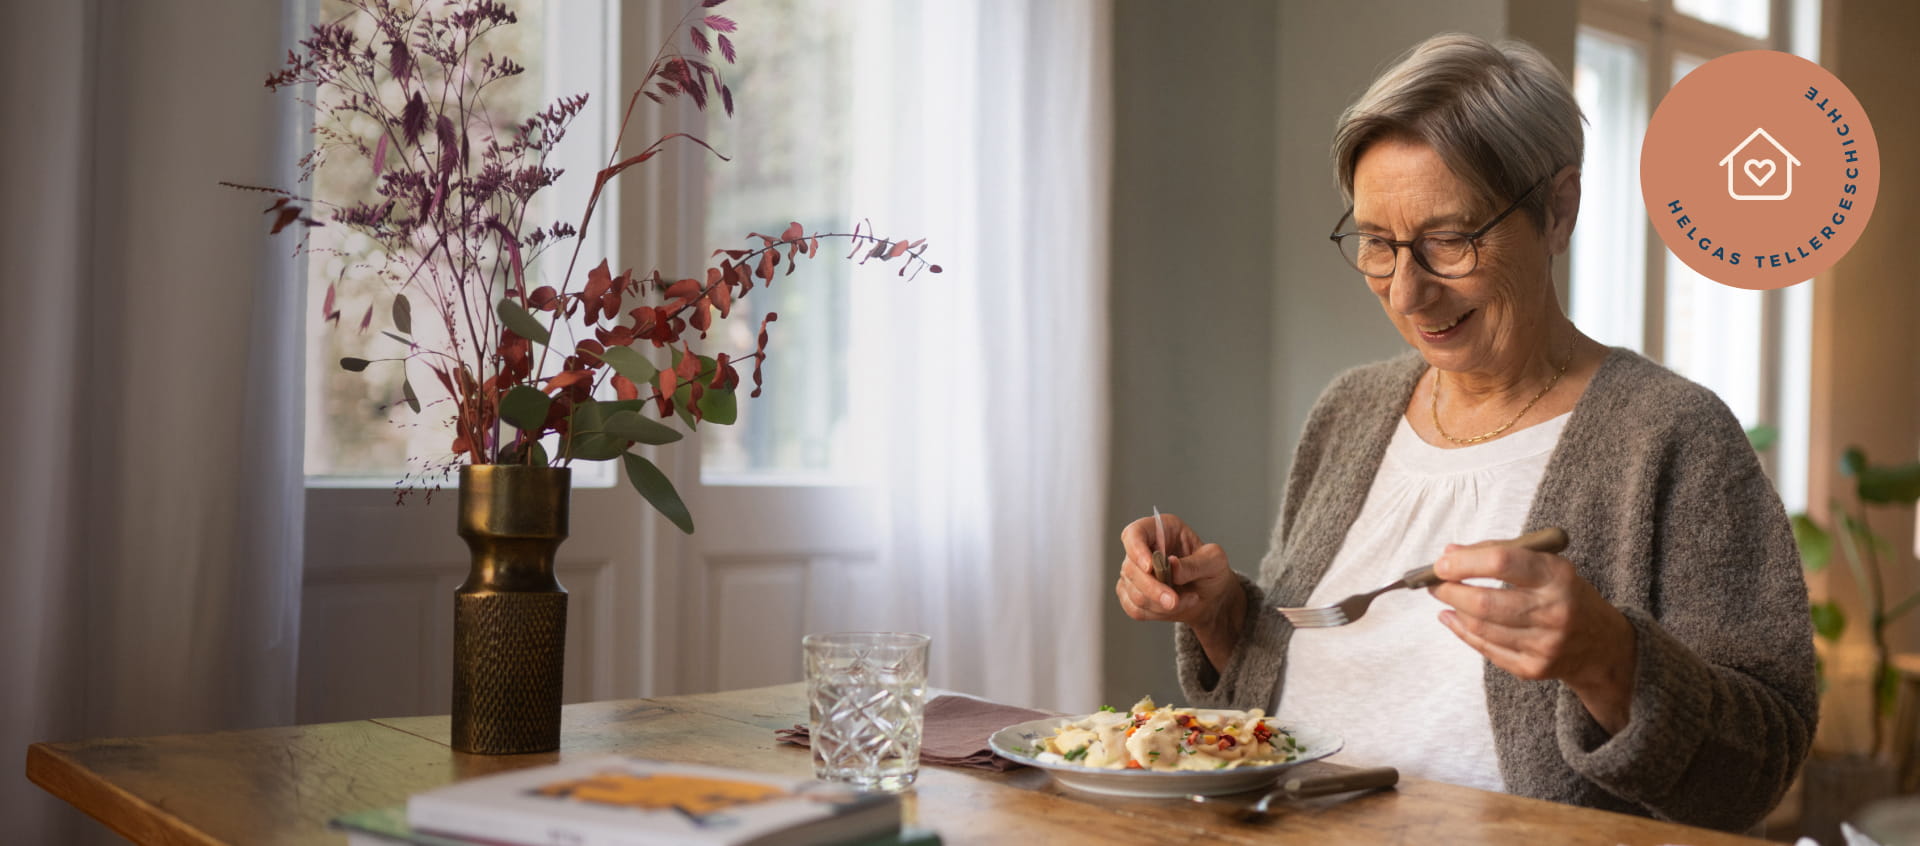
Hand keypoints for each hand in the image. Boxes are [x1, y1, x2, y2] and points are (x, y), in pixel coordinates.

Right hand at [1115, 513, 1244, 670]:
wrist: (1211, 597)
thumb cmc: (1212, 571)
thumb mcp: (1214, 561)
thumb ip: (1195, 562)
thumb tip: (1172, 566)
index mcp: (1160, 530)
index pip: (1134, 533)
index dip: (1137, 550)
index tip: (1150, 567)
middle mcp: (1143, 549)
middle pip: (1130, 568)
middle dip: (1153, 589)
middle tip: (1174, 601)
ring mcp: (1134, 572)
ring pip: (1133, 592)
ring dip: (1161, 604)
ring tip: (1188, 599)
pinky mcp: (1132, 594)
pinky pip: (1134, 608)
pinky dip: (1156, 613)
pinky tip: (1174, 607)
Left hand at [1428, 539, 1637, 732]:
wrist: (1603, 645)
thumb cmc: (1565, 594)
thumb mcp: (1547, 564)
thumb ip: (1500, 553)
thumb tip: (1449, 553)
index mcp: (1558, 576)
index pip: (1503, 562)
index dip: (1465, 562)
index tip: (1441, 562)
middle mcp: (1554, 612)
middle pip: (1485, 602)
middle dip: (1449, 590)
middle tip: (1433, 582)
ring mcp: (1544, 644)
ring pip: (1481, 627)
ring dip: (1453, 609)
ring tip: (1443, 597)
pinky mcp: (1533, 668)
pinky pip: (1486, 649)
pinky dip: (1463, 631)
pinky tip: (1453, 618)